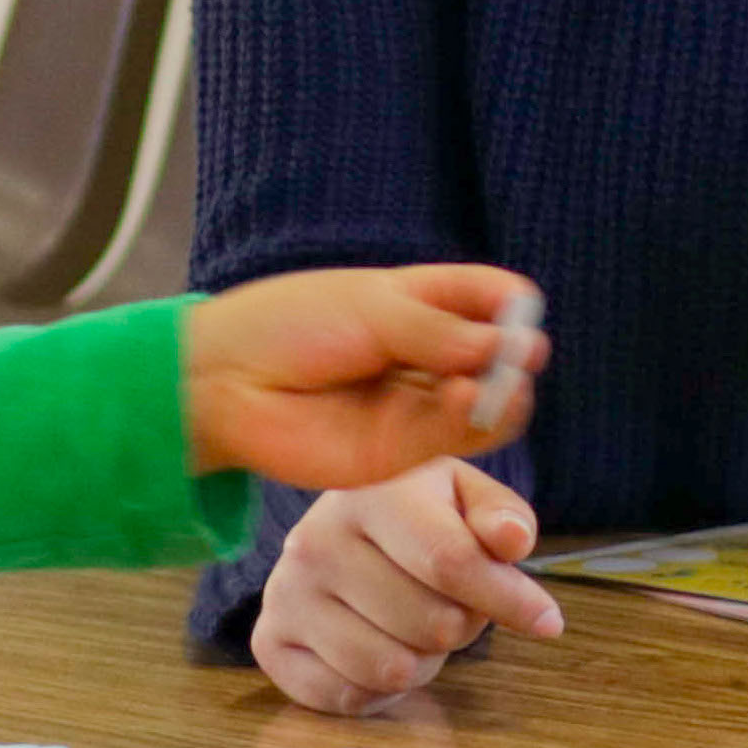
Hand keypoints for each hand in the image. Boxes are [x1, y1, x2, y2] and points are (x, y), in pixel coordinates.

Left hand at [182, 266, 540, 489]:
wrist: (228, 383)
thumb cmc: (290, 326)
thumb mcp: (370, 308)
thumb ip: (440, 330)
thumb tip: (514, 347)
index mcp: (419, 303)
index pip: (488, 298)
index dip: (513, 303)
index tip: (519, 306)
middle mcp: (426, 355)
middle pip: (497, 353)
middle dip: (514, 352)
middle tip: (516, 353)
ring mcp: (417, 403)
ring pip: (491, 401)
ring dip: (503, 391)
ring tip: (485, 382)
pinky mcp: (405, 449)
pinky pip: (461, 436)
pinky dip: (476, 419)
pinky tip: (464, 399)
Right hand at [250, 460, 561, 714]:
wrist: (343, 528)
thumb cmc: (421, 513)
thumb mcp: (468, 497)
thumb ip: (501, 516)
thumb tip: (513, 542)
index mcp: (371, 493)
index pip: (449, 561)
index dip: (507, 599)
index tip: (548, 622)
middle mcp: (315, 539)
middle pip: (429, 624)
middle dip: (461, 626)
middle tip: (451, 605)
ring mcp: (284, 593)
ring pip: (389, 668)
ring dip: (423, 662)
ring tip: (416, 627)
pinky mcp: (268, 642)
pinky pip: (346, 698)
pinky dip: (379, 692)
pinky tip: (381, 650)